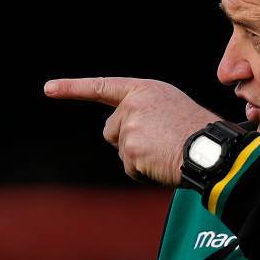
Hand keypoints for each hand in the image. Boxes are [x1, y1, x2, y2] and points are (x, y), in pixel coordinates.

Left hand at [44, 77, 220, 185]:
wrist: (210, 148)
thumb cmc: (200, 132)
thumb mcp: (172, 109)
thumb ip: (145, 114)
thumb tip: (124, 137)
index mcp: (145, 90)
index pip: (103, 87)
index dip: (74, 88)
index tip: (49, 88)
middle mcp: (133, 104)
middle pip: (112, 131)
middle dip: (129, 143)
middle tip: (161, 144)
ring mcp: (130, 125)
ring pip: (122, 152)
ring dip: (140, 159)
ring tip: (167, 152)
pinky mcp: (130, 148)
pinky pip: (131, 169)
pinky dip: (146, 173)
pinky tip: (165, 163)